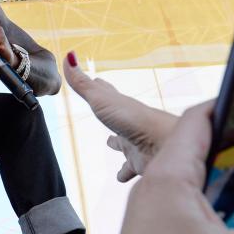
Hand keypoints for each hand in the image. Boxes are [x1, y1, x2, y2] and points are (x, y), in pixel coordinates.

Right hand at [63, 52, 176, 181]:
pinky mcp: (141, 164)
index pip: (108, 94)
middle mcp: (129, 124)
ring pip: (125, 144)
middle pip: (117, 117)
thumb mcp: (102, 100)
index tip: (97, 80)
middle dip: (110, 114)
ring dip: (119, 145)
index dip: (100, 87)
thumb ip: (82, 84)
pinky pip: (130, 169)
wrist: (164, 146)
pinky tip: (121, 177)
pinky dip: (124, 173)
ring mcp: (136, 144)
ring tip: (111, 145)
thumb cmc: (134, 120)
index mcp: (120, 107)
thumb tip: (68, 56)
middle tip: (105, 110)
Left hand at [86, 102, 233, 233]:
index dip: (229, 105)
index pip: (197, 120)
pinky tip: (232, 217)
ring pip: (188, 176)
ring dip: (222, 175)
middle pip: (194, 146)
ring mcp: (147, 211)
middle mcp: (153, 188)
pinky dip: (208, 199)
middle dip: (233, 142)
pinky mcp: (150, 233)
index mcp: (169, 179)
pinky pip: (181, 200)